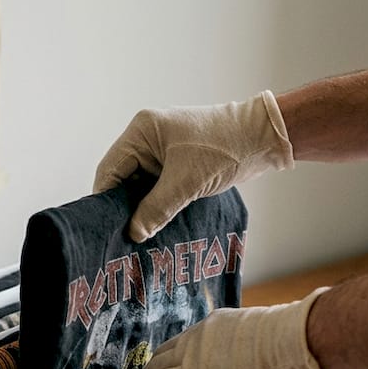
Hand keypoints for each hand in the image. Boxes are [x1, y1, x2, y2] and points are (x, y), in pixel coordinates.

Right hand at [94, 91, 294, 242]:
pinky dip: (156, 205)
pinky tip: (155, 225)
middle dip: (122, 207)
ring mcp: (162, 151)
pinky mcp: (176, 163)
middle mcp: (147, 138)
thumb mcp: (186, 182)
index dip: (104, 199)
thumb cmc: (225, 148)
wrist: (264, 138)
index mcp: (142, 131)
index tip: (104, 227)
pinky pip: (156, 187)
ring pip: (139, 186)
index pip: (110, 169)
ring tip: (137, 236)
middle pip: (122, 178)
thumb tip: (133, 233)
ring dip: (141, 208)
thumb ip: (156, 208)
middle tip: (120, 237)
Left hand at [117, 287, 353, 368]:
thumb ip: (258, 347)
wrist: (296, 343)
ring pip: (157, 368)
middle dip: (154, 366)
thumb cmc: (296, 343)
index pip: (188, 341)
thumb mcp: (270, 339)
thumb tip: (272, 358)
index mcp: (219, 325)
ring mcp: (193, 355)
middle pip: (166, 353)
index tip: (168, 363)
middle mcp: (200, 337)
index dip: (175, 354)